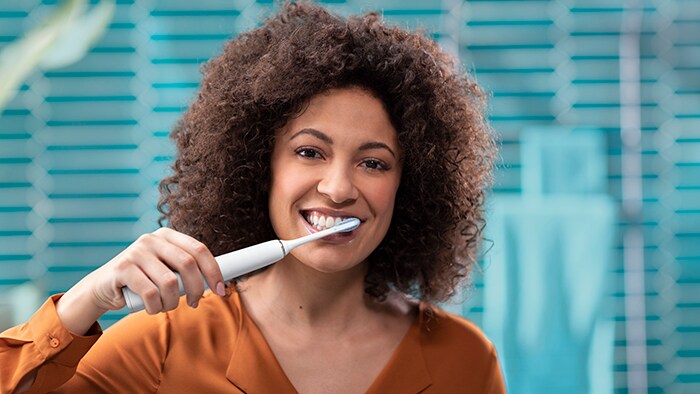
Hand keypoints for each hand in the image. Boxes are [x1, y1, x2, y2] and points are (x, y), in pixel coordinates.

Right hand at [56, 228, 224, 333]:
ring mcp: (136, 252)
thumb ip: (186, 271)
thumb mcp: (166, 270)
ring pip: (170, 283)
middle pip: (188, 265)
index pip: (199, 249)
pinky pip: (150, 293)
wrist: (103, 287)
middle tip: (195, 303)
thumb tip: (218, 282)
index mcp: (167, 236)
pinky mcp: (122, 268)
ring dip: (172, 302)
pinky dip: (155, 307)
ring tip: (166, 306)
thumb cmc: (144, 281)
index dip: (213, 271)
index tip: (221, 290)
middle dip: (196, 289)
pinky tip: (152, 308)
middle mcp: (152, 239)